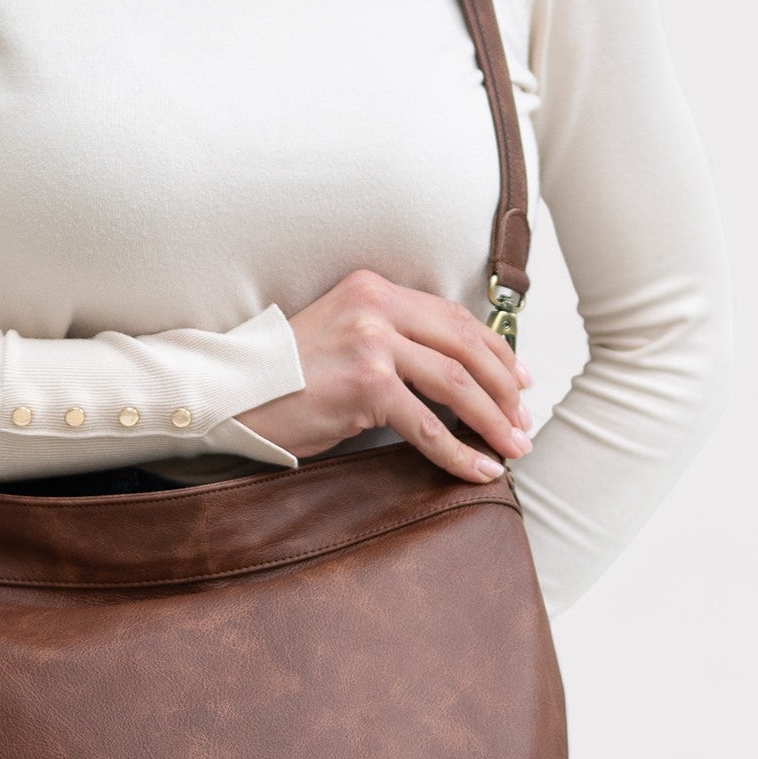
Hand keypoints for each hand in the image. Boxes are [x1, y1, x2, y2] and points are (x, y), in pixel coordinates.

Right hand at [236, 268, 533, 483]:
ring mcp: (372, 343)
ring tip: (513, 447)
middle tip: (523, 421)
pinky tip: (479, 469)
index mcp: (375, 289)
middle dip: (504, 388)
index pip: (453, 317)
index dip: (496, 351)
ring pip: (455, 384)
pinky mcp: (366, 384)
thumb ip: (388, 338)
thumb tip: (449, 374)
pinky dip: (459, 452)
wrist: (234, 393)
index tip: (520, 380)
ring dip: (492, 420)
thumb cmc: (284, 376)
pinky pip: (427, 425)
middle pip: (464, 346)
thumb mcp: (341, 334)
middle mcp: (377, 307)